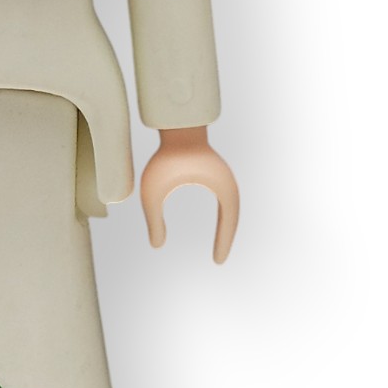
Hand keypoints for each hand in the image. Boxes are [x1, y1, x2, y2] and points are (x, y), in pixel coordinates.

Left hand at [138, 127, 239, 261]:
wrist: (177, 126)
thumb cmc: (166, 157)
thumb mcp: (154, 190)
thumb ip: (154, 219)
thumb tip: (156, 246)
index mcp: (222, 188)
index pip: (229, 221)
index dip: (224, 242)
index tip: (217, 261)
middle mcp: (228, 183)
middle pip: (233, 218)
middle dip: (226, 239)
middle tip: (218, 260)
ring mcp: (224, 178)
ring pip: (230, 209)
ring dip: (226, 228)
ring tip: (219, 247)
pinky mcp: (216, 174)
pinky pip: (224, 200)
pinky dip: (222, 215)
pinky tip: (215, 224)